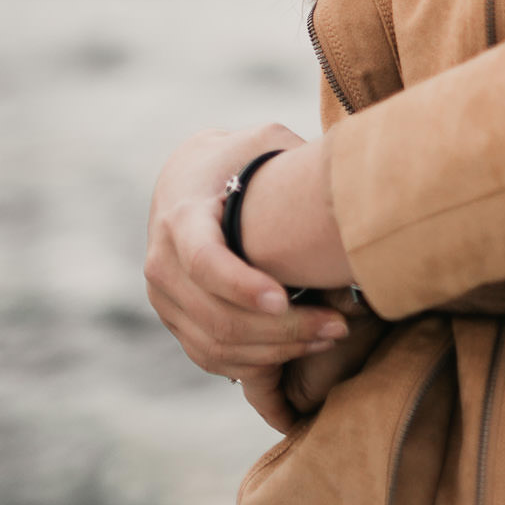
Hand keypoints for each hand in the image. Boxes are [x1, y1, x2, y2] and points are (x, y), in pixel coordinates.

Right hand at [144, 126, 349, 382]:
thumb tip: (342, 167)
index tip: (285, 297)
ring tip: (331, 334)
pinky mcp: (177, 321)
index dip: (242, 286)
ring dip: (278, 350)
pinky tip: (302, 348)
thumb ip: (292, 153)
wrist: (188, 179)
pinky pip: (213, 357)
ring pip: (217, 345)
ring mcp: (165, 299)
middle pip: (217, 316)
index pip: (204, 261)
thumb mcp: (261, 142)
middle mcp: (162, 264)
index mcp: (181, 216)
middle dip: (282, 329)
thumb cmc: (237, 157)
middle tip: (338, 325)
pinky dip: (258, 363)